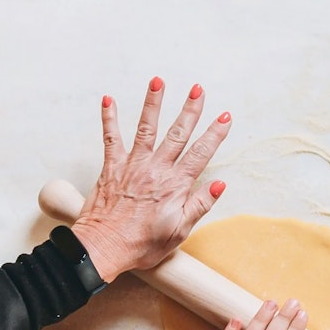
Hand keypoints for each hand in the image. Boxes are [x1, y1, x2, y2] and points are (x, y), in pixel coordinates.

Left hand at [70, 78, 231, 280]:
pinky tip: (108, 99)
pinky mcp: (112, 167)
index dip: (215, 133)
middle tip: (198, 89)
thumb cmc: (142, 245)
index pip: (201, 153)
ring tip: (158, 81)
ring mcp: (132, 166)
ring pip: (146, 127)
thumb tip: (219, 184)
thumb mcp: (179, 231)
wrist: (104, 248)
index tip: (225, 116)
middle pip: (177, 133)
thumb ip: (200, 205)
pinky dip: (109, 117)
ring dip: (153, 103)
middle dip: (189, 109)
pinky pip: (111, 138)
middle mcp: (155, 170)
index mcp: (175, 186)